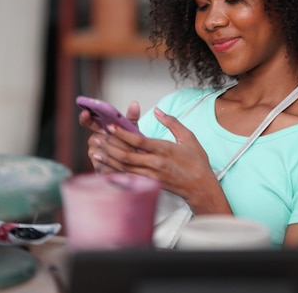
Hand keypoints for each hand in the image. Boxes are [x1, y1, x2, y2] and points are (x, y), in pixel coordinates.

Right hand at [81, 101, 140, 173]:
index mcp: (99, 129)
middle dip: (118, 140)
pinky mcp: (98, 168)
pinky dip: (119, 163)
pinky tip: (128, 164)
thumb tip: (134, 103)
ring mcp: (94, 155)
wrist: (130, 166)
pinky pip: (108, 164)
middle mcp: (93, 141)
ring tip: (134, 153)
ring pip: (106, 151)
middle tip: (131, 142)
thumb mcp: (130, 130)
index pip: (88, 122)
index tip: (86, 112)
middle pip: (102, 138)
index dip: (85, 117)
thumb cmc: (129, 145)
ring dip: (121, 151)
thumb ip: (131, 118)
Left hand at [93, 107, 230, 213]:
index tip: (110, 127)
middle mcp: (156, 164)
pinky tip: (106, 169)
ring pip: (125, 168)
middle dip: (110, 147)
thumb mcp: (188, 137)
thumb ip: (172, 122)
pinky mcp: (150, 184)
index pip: (138, 141)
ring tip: (96, 152)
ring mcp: (152, 176)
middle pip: (127, 156)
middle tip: (97, 139)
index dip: (122, 134)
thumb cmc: (197, 162)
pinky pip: (130, 178)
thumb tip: (157, 110)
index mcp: (164, 149)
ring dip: (109, 160)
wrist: (201, 187)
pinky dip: (117, 173)